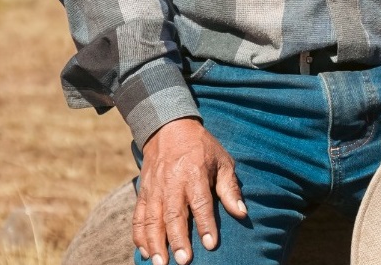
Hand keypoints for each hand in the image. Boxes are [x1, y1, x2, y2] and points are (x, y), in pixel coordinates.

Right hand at [133, 117, 245, 264]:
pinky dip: (139, 236)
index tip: (211, 244)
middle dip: (177, 240)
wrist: (169, 129)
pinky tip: (144, 252)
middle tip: (184, 261)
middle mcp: (172, 182)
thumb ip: (230, 188)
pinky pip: (138, 216)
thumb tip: (242, 213)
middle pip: (174, 214)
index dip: (206, 224)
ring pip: (152, 219)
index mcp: (194, 173)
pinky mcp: (143, 192)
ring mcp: (155, 188)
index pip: (201, 202)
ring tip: (160, 264)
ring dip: (155, 243)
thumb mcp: (222, 161)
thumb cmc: (202, 148)